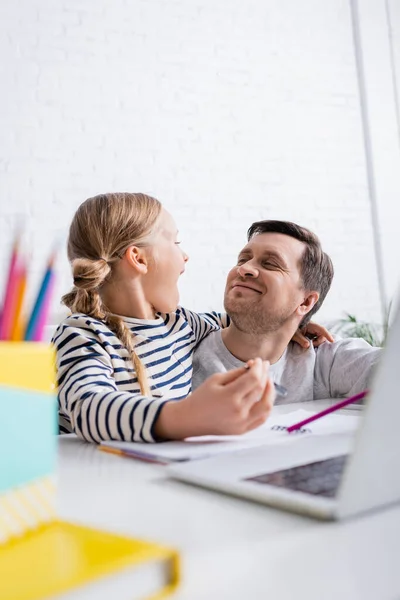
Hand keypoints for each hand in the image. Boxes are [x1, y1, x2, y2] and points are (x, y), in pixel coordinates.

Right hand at [154, 358, 275, 438]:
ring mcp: (242, 423)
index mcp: (229, 396)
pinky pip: (261, 419)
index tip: (258, 360)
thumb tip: (253, 367)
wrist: (190, 420)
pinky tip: (265, 396)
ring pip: (266, 406)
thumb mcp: (215, 379)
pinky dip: (266, 406)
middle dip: (264, 374)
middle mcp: (238, 411)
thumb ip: (236, 373)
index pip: (253, 378)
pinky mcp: (242, 431)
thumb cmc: (201, 397)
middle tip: (264, 365)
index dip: (259, 367)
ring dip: (270, 391)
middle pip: (260, 389)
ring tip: (268, 380)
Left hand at [292, 321, 333, 348]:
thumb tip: (308, 345)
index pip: (321, 329)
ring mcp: (312, 330)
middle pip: (322, 334)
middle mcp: (313, 326)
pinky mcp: (311, 333)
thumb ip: (301, 340)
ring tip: (308, 344)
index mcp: (310, 324)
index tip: (332, 341)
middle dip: (319, 341)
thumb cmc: (290, 328)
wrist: (286, 326)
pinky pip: (316, 338)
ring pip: (320, 337)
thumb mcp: (294, 335)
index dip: (327, 335)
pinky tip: (309, 343)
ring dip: (316, 342)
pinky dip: (314, 342)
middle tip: (311, 345)